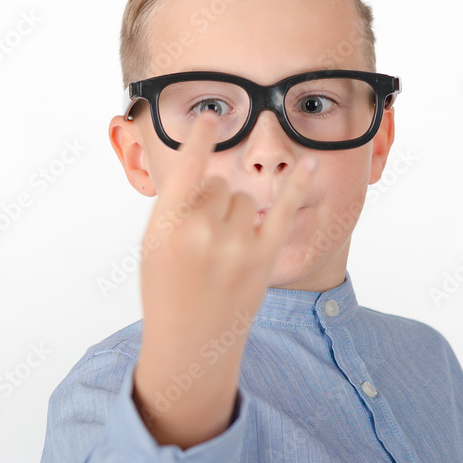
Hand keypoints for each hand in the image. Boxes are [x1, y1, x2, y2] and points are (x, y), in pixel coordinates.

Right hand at [134, 109, 318, 447]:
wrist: (190, 344)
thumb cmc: (166, 291)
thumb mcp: (152, 246)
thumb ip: (175, 206)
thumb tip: (206, 169)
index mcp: (166, 226)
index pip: (189, 166)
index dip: (202, 138)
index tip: (212, 117)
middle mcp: (202, 232)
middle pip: (219, 184)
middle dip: (213, 201)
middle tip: (203, 238)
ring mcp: (236, 246)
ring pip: (246, 198)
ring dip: (238, 214)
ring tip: (223, 249)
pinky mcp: (264, 258)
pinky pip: (285, 210)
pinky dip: (298, 185)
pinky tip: (309, 163)